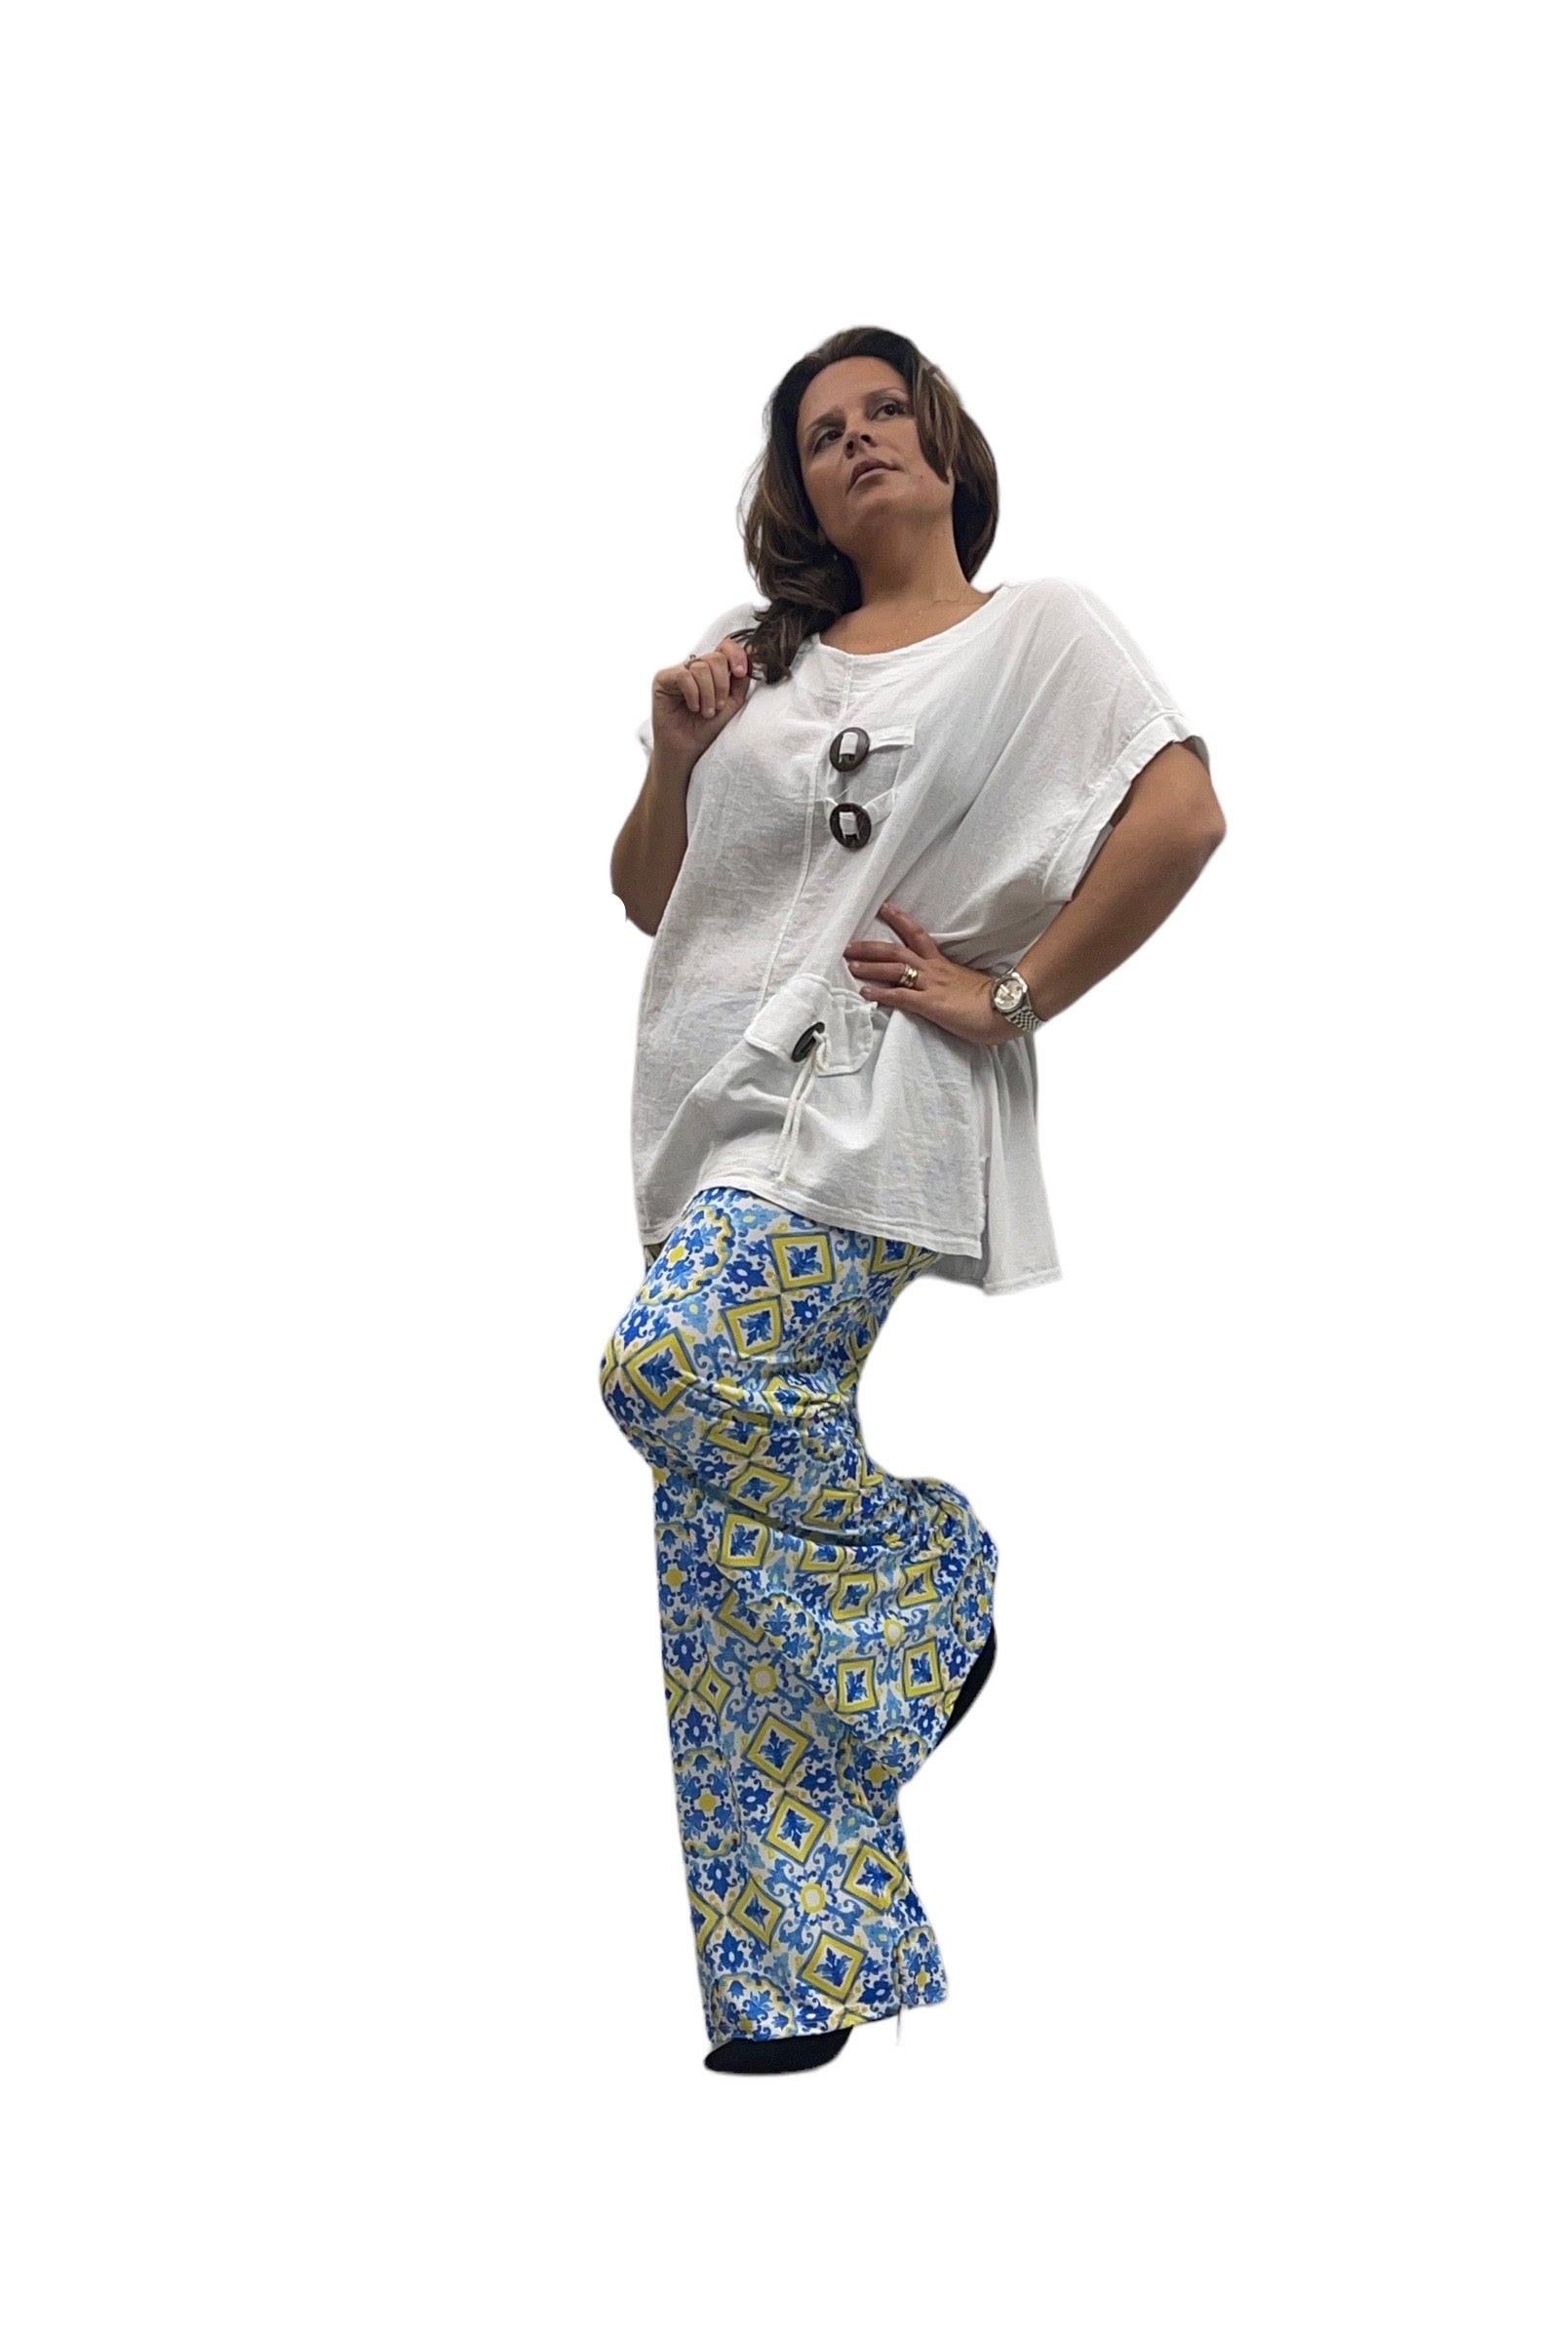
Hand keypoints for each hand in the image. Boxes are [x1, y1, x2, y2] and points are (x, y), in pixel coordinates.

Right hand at [648, 637, 753, 768]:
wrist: (689, 749)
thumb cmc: (708, 728)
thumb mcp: (733, 701)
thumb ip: (741, 678)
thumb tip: (752, 650)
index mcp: (712, 670)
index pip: (725, 646)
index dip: (736, 655)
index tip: (740, 673)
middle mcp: (694, 667)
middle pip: (716, 658)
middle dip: (722, 685)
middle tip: (717, 707)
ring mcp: (678, 672)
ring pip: (701, 667)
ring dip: (708, 694)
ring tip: (706, 712)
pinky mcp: (663, 679)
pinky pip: (684, 676)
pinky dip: (693, 694)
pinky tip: (693, 708)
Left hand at [844, 900, 1012, 1048]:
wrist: (1006, 1010)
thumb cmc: (993, 1001)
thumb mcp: (972, 983)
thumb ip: (956, 981)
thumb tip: (951, 984)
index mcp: (943, 964)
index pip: (918, 935)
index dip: (900, 920)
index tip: (885, 908)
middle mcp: (934, 970)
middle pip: (897, 949)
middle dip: (871, 946)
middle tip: (849, 943)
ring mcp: (931, 986)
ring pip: (894, 969)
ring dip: (870, 966)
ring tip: (850, 965)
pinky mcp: (930, 1004)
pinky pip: (900, 997)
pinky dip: (880, 994)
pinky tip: (865, 993)